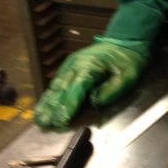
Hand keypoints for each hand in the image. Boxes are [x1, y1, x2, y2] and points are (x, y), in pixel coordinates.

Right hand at [33, 39, 148, 129]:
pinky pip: (57, 83)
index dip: (69, 106)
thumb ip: (112, 90)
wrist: (124, 43)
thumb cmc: (127, 60)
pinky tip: (43, 106)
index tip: (62, 120)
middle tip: (46, 124)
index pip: (77, 89)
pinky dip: (49, 96)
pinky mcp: (69, 68)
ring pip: (56, 86)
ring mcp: (70, 65)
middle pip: (62, 89)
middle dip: (53, 109)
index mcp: (90, 66)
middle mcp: (76, 65)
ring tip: (39, 118)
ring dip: (47, 103)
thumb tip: (95, 102)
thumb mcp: (127, 76)